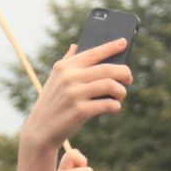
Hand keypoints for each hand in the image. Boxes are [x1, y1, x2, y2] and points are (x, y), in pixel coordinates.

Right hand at [19, 41, 133, 155]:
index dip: (111, 47)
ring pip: (110, 85)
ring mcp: (75, 94)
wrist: (41, 129)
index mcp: (64, 67)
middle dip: (124, 72)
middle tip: (129, 78)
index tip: (124, 42)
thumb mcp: (55, 79)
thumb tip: (76, 46)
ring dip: (121, 91)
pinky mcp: (81, 111)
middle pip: (107, 69)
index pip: (93, 53)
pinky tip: (114, 107)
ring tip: (120, 96)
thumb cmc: (53, 102)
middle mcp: (69, 77)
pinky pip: (108, 104)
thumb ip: (67, 62)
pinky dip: (116, 106)